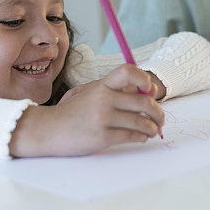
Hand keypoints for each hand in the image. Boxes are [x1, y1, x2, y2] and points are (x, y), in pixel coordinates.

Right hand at [10, 64, 164, 156]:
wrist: (49, 129)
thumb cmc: (75, 111)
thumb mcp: (92, 93)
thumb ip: (117, 90)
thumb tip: (150, 91)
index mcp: (101, 85)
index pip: (128, 71)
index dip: (144, 78)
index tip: (150, 89)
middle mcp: (103, 98)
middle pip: (144, 101)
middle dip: (158, 112)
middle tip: (160, 118)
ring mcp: (102, 118)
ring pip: (141, 122)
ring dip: (152, 128)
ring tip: (152, 130)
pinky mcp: (102, 136)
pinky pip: (132, 136)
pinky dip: (141, 137)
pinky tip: (141, 137)